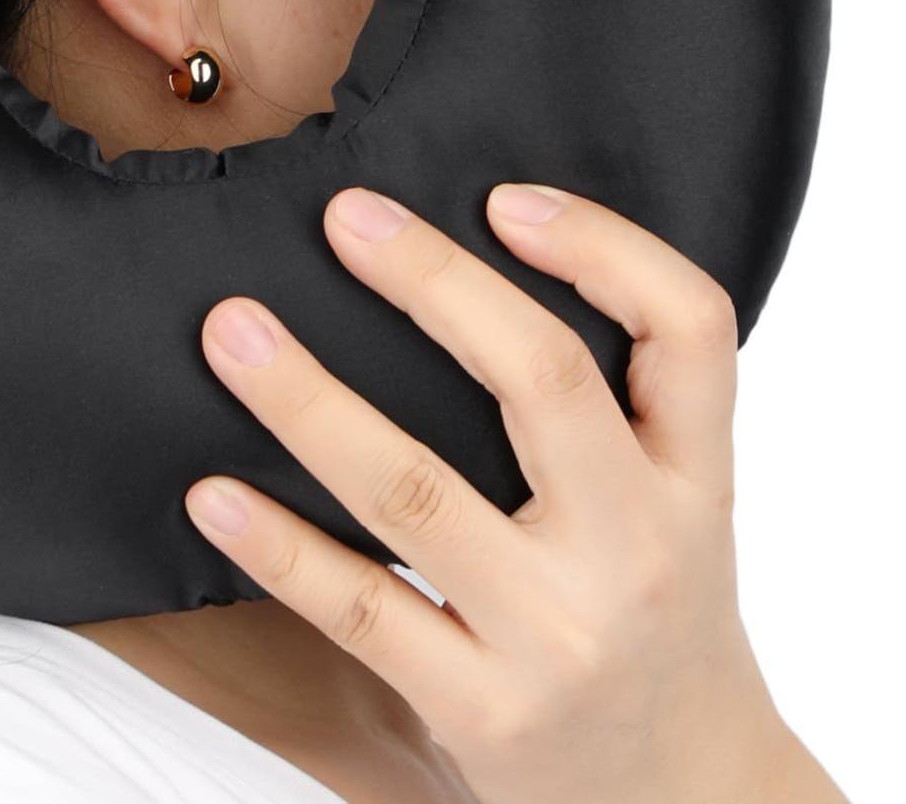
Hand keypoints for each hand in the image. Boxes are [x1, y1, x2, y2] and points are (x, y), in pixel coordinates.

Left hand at [183, 184, 847, 803]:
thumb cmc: (664, 620)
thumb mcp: (681, 509)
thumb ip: (614, 409)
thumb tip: (466, 271)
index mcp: (694, 479)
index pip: (691, 326)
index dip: (601, 243)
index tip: (500, 196)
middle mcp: (640, 545)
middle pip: (543, 378)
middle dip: (434, 284)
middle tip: (343, 217)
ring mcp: (559, 633)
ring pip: (416, 491)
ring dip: (309, 400)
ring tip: (231, 330)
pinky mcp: (484, 709)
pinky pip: (361, 611)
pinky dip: (279, 546)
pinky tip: (210, 493)